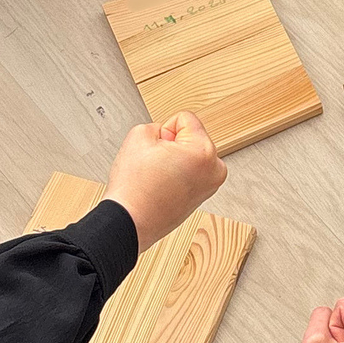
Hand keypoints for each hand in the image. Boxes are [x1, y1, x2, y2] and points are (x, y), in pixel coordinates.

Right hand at [101, 111, 226, 249]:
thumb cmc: (133, 188)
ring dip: (175, 160)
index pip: (185, 119)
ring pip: (190, 155)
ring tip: (158, 178)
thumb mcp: (138, 135)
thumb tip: (168, 136)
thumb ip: (157, 125)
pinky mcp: (202, 197)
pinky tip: (162, 187)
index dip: (164, 130)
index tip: (155, 150)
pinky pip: (189, 173)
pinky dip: (177, 175)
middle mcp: (215, 169)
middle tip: (155, 166)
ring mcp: (211, 185)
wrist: (128, 223)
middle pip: (191, 137)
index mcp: (204, 151)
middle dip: (172, 146)